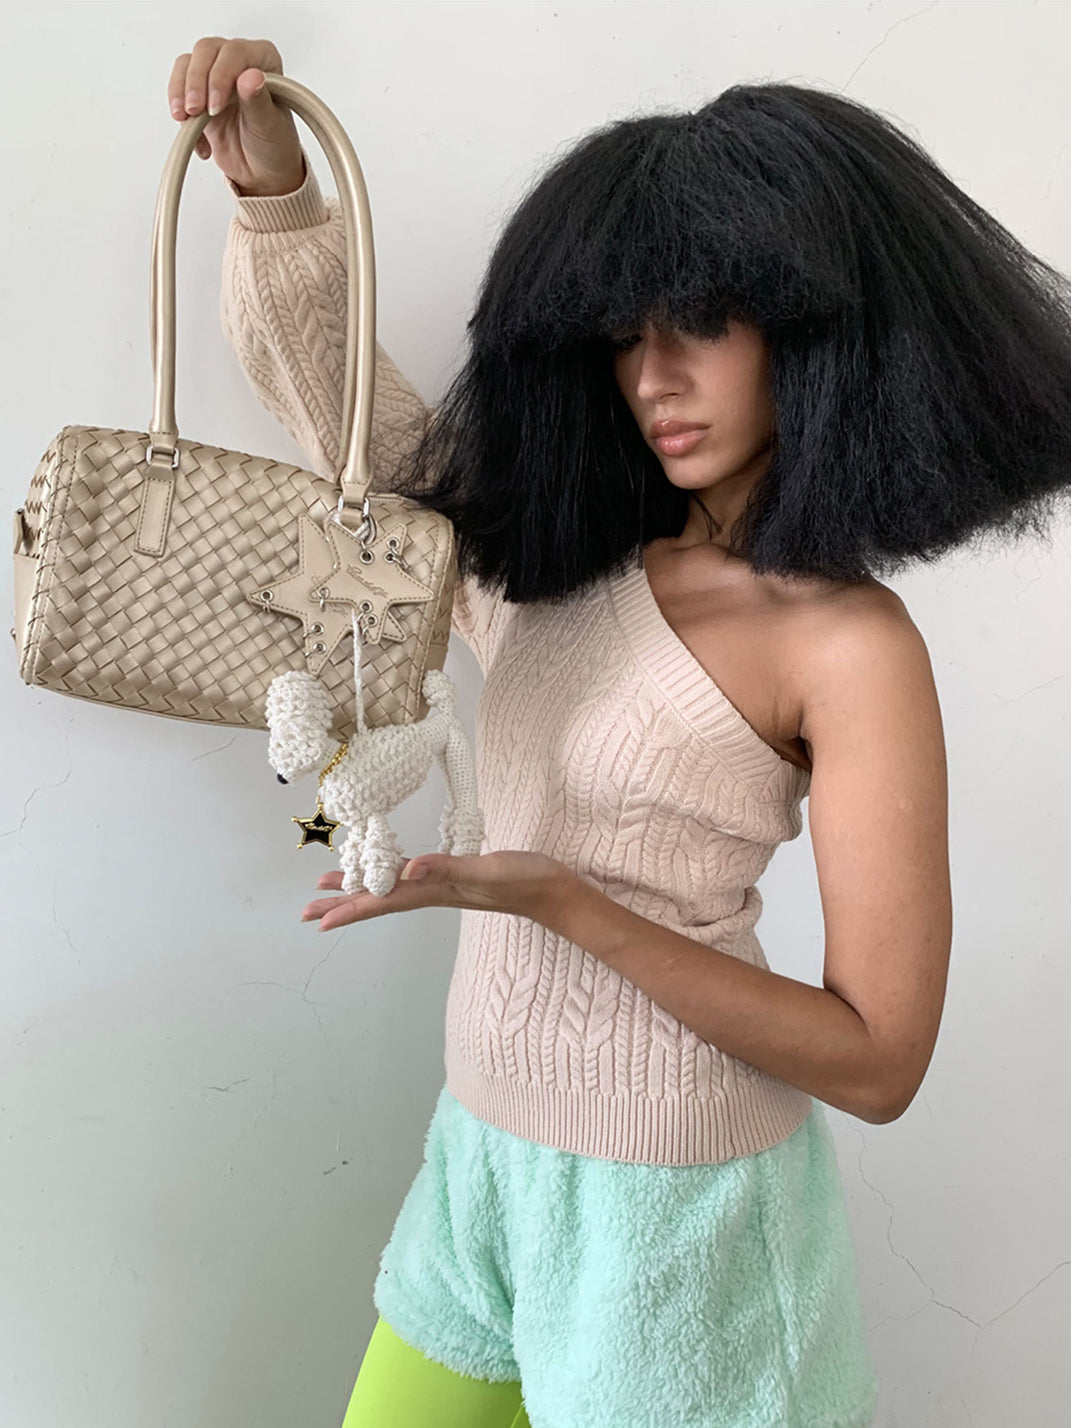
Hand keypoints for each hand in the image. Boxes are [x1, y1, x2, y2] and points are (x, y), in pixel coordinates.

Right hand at [167, 35, 305, 194]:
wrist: (262, 172)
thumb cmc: (274, 147)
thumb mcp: (270, 128)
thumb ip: (259, 102)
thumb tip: (251, 77)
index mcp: (264, 59)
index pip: (235, 52)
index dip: (220, 75)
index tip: (215, 106)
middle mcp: (239, 60)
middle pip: (206, 51)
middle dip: (196, 82)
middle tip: (195, 112)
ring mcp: (216, 74)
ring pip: (187, 65)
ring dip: (180, 92)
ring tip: (186, 121)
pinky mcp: (199, 92)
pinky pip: (179, 89)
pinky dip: (180, 113)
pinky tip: (199, 141)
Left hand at [300, 850, 572, 931]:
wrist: (553, 890)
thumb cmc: (524, 879)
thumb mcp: (487, 870)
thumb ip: (449, 868)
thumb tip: (409, 870)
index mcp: (436, 889)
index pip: (383, 900)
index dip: (350, 908)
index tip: (317, 919)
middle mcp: (433, 890)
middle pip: (378, 899)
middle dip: (342, 904)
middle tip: (307, 911)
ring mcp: (443, 885)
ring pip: (391, 889)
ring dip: (360, 891)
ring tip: (330, 888)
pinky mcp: (454, 875)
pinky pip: (410, 877)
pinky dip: (389, 876)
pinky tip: (386, 872)